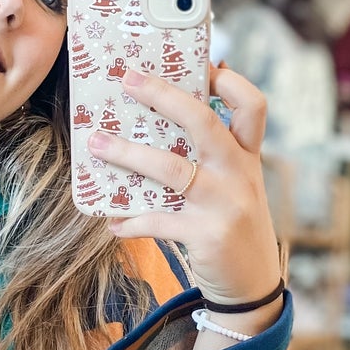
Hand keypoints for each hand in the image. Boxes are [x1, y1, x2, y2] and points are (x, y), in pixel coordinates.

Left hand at [87, 62, 282, 321]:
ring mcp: (224, 204)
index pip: (252, 105)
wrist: (252, 285)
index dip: (229, 81)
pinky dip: (131, 220)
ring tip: (96, 143)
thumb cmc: (233, 224)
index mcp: (247, 156)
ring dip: (128, 153)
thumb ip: (211, 157)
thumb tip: (156, 123)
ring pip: (171, 168)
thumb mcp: (236, 185)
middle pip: (203, 122)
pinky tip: (112, 222)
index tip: (201, 64)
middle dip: (163, 95)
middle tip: (127, 79)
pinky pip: (158, 221)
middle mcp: (239, 174)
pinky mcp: (206, 235)